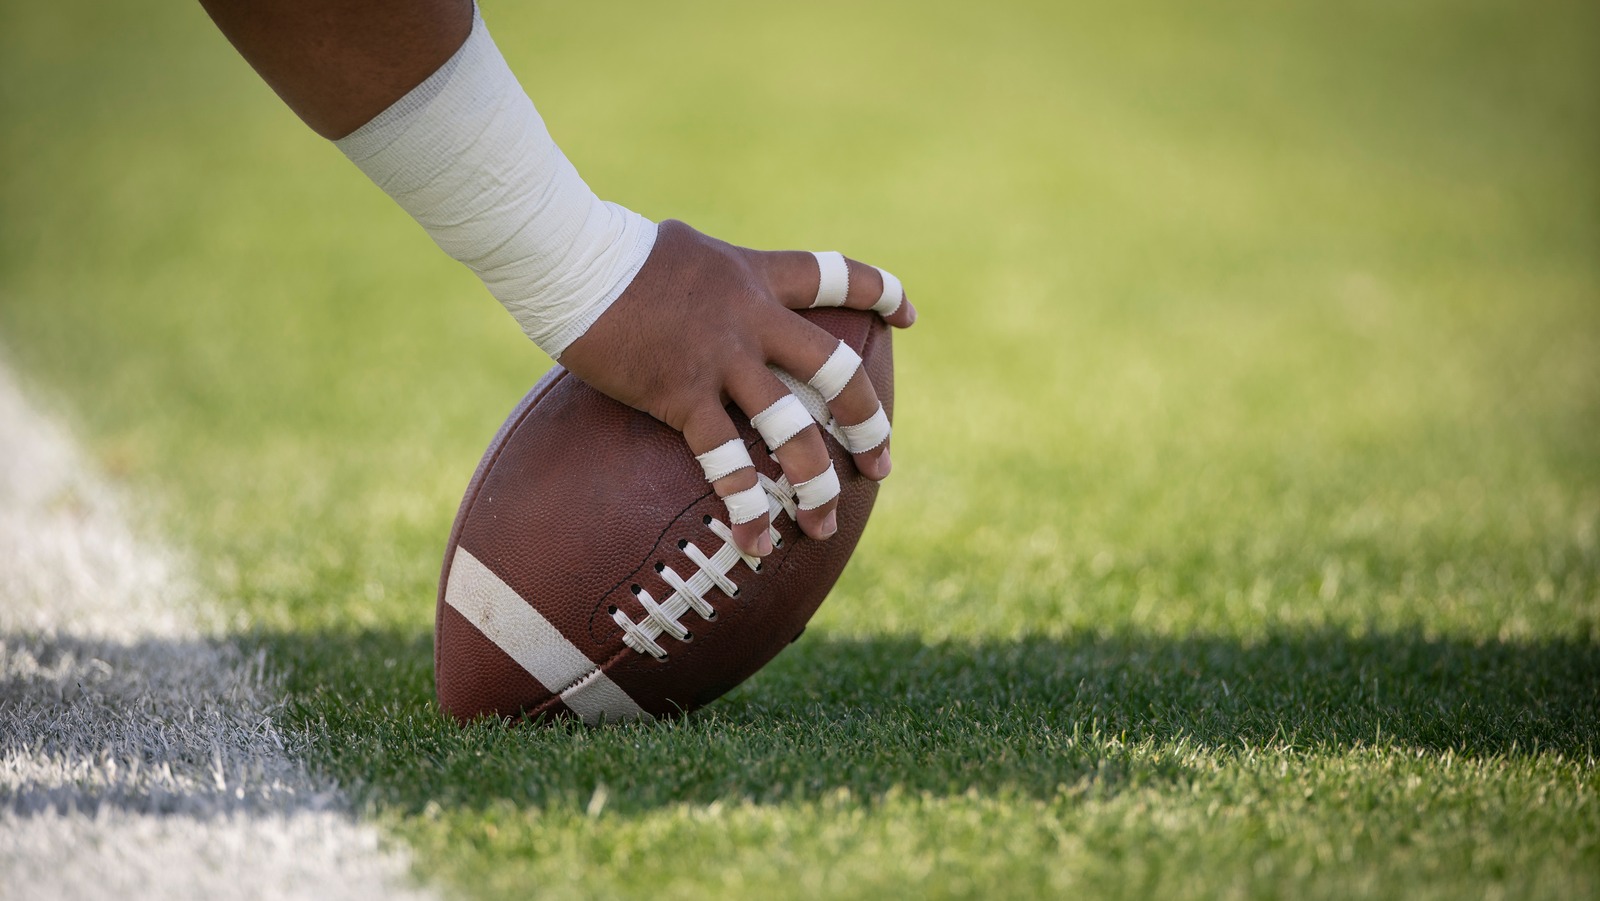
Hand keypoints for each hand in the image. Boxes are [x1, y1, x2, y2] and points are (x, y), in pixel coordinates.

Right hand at [559, 219, 915, 557]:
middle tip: (882, 464)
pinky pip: (725, 460)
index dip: (881, 293)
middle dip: (867, 423)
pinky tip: (756, 543)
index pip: (836, 276)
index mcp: (757, 276)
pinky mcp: (681, 394)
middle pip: (835, 371)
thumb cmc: (614, 249)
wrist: (572, 256)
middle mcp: (753, 318)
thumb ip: (715, 276)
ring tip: (824, 524)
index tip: (907, 316)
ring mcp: (721, 358)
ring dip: (816, 482)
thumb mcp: (684, 250)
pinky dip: (745, 506)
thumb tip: (713, 288)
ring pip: (792, 428)